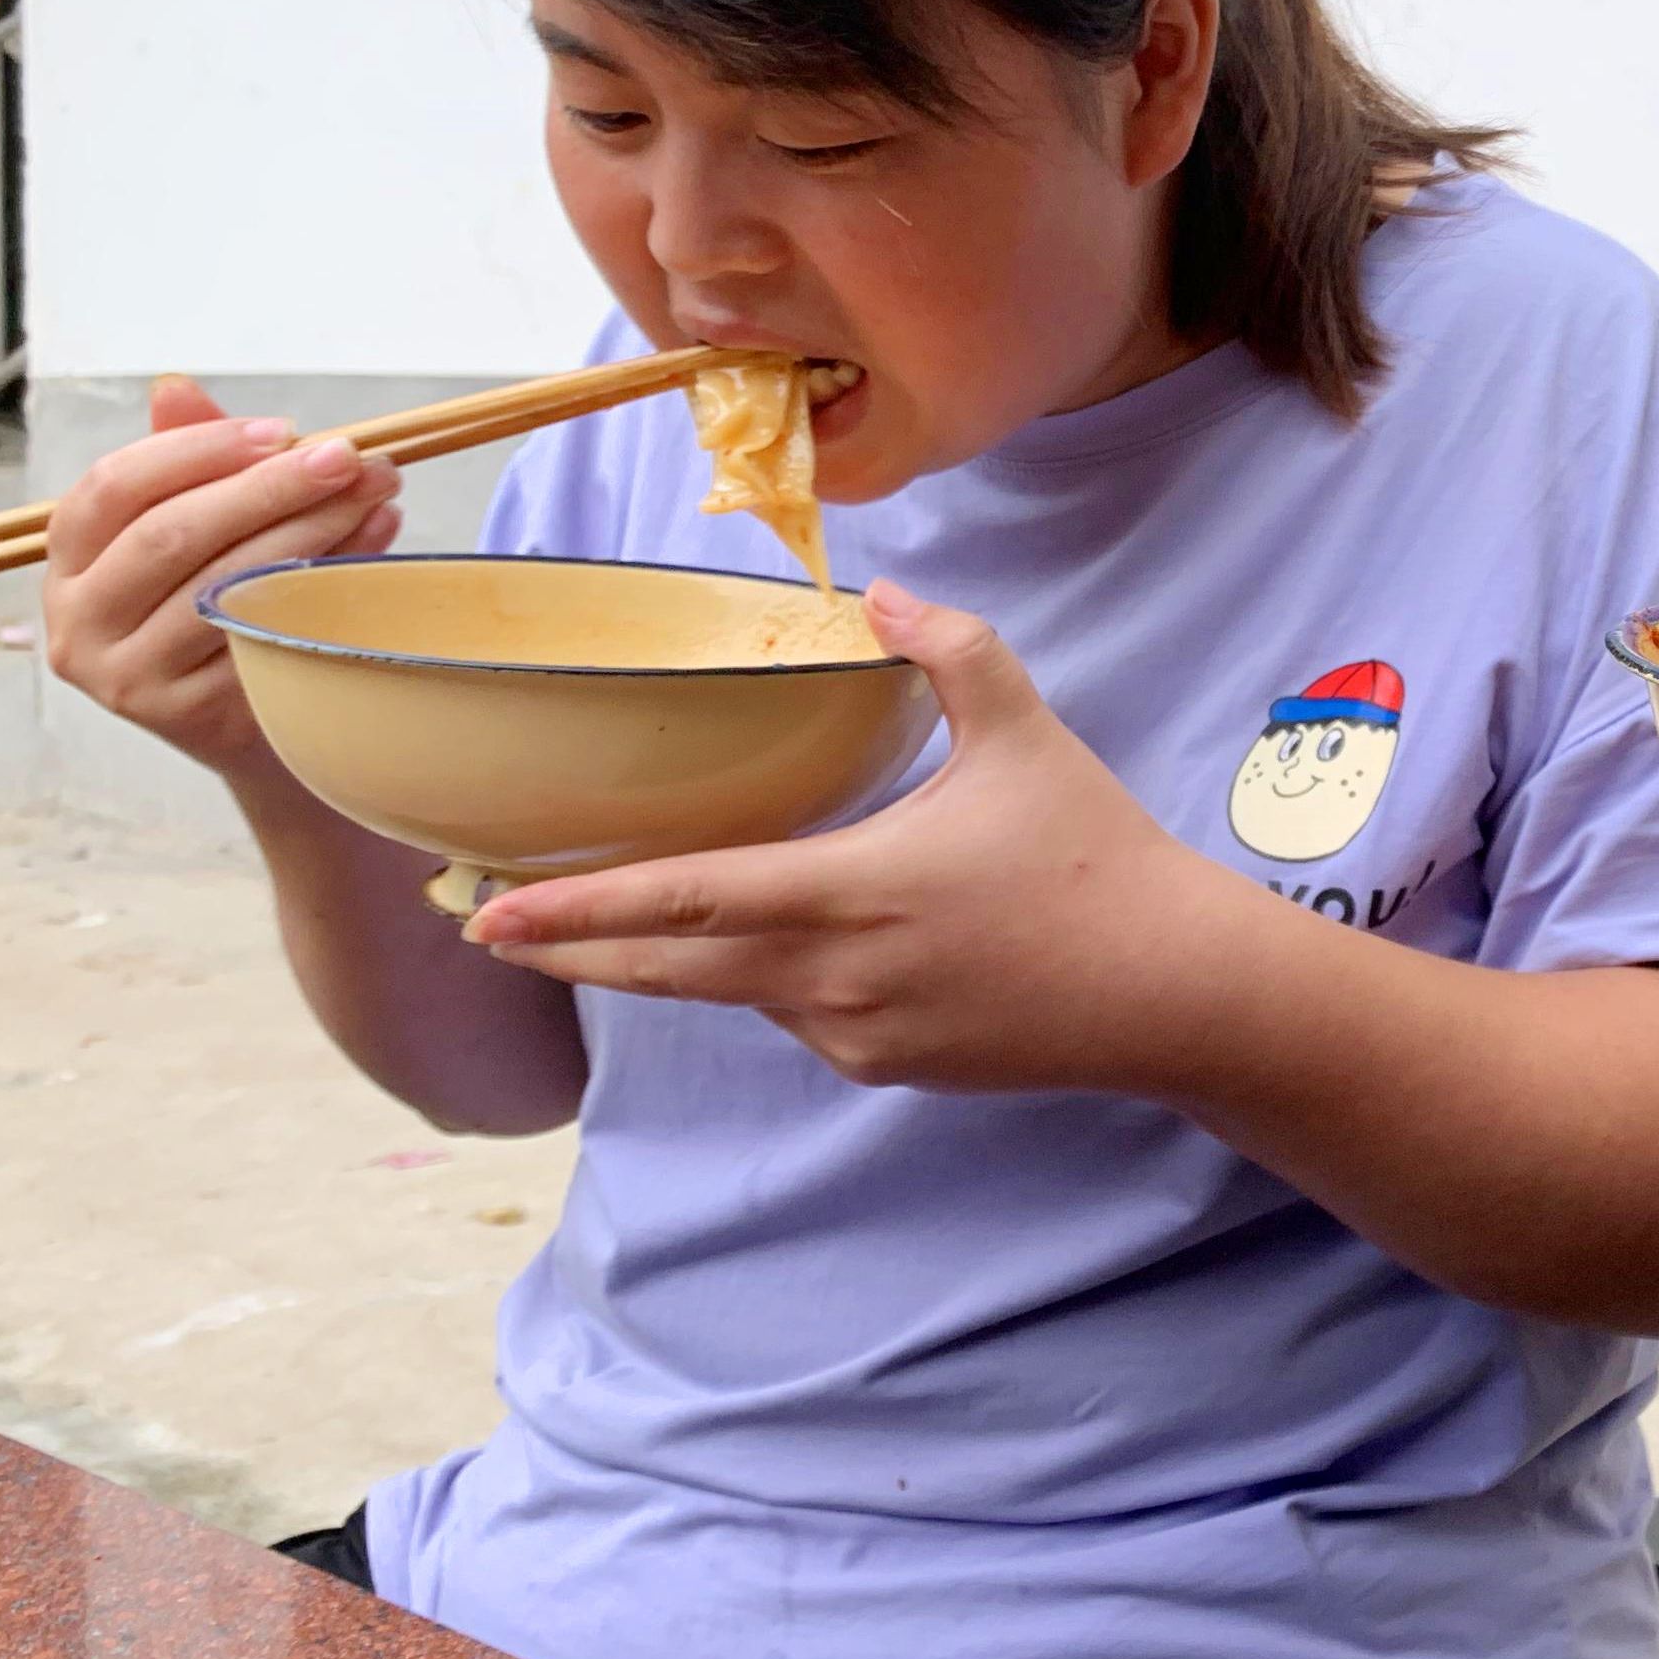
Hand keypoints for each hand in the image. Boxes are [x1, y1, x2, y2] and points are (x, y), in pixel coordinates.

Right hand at [41, 376, 403, 774]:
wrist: (245, 721)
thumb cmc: (213, 598)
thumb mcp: (192, 524)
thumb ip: (186, 458)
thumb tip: (174, 387)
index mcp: (69, 560)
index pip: (113, 486)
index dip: (198, 449)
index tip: (282, 429)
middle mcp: (80, 623)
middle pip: (171, 534)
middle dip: (270, 486)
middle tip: (349, 456)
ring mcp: (130, 677)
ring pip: (225, 584)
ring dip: (314, 528)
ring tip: (376, 490)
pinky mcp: (193, 716)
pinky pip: (268, 632)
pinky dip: (330, 580)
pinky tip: (374, 542)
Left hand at [462, 580, 1259, 1091]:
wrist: (1170, 990)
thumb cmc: (1095, 856)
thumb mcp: (1025, 732)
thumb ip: (947, 649)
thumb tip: (879, 593)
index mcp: (850, 889)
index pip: (681, 901)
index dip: (576, 907)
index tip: (490, 910)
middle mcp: (833, 976)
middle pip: (668, 969)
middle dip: (572, 948)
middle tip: (488, 929)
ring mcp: (855, 1031)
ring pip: (733, 992)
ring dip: (671, 962)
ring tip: (603, 931)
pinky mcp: (884, 1065)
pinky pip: (798, 1017)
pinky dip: (768, 980)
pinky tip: (786, 946)